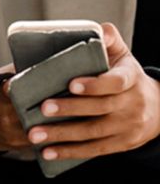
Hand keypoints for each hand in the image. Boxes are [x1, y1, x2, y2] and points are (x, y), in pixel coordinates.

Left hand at [27, 22, 159, 163]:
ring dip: (62, 135)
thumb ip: (109, 38)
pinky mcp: (121, 144)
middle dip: (69, 109)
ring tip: (35, 134)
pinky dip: (69, 152)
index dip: (95, 84)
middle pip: (100, 109)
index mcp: (131, 79)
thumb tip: (98, 30)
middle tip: (42, 108)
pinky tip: (47, 152)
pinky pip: (94, 150)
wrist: (157, 109)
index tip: (70, 83)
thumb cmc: (126, 74)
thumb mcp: (123, 54)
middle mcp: (132, 104)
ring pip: (93, 133)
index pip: (116, 82)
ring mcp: (128, 127)